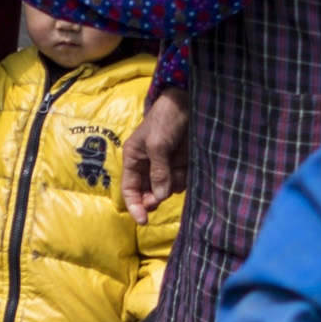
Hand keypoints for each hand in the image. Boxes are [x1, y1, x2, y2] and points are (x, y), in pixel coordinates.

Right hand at [122, 88, 191, 219]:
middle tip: (160, 199)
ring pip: (166, 189)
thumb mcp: (158, 144)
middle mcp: (148, 164)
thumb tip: (160, 197)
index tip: (143, 220)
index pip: (129, 188)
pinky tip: (187, 164)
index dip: (134, 205)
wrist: (190, 101)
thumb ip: (158, 171)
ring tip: (178, 167)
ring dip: (172, 184)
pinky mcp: (182, 163)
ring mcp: (166, 164)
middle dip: (154, 198)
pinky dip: (184, 178)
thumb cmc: (167, 118)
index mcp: (134, 158)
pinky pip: (180, 181)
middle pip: (147, 193)